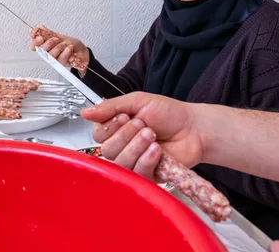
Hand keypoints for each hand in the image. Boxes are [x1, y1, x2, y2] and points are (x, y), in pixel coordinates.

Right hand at [29, 24, 88, 67]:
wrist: (81, 51)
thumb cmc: (70, 44)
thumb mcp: (59, 36)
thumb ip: (49, 33)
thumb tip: (40, 27)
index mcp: (45, 46)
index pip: (34, 46)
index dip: (34, 41)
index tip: (40, 37)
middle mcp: (48, 53)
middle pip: (41, 50)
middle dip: (49, 43)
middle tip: (56, 39)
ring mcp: (54, 59)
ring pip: (51, 54)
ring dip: (59, 46)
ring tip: (65, 43)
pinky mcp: (61, 63)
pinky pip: (61, 58)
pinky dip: (67, 51)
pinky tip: (70, 47)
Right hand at [80, 92, 204, 179]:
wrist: (194, 128)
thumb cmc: (168, 113)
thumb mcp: (137, 101)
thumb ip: (110, 107)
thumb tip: (84, 113)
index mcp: (116, 129)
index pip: (97, 135)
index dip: (110, 127)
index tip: (126, 116)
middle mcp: (122, 147)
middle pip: (107, 150)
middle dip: (126, 135)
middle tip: (144, 125)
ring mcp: (133, 163)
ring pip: (120, 163)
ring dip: (136, 146)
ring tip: (152, 135)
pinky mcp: (147, 177)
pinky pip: (137, 174)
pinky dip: (146, 160)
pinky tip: (157, 150)